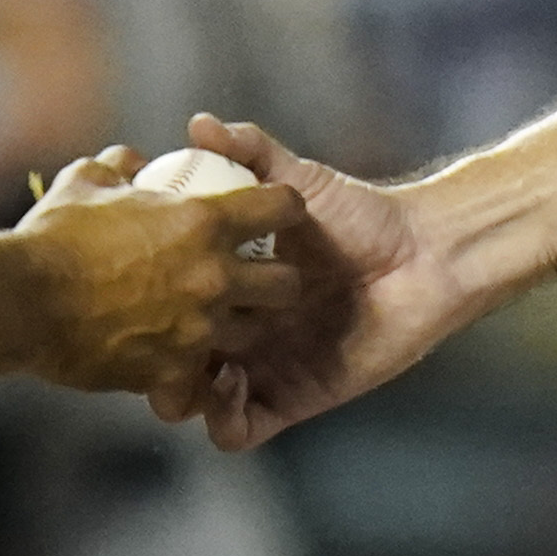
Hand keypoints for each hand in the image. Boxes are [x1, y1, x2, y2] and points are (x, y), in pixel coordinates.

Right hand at [6, 170, 309, 410]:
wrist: (18, 303)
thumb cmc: (51, 237)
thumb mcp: (87, 180)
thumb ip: (120, 165)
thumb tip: (134, 162)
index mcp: (202, 222)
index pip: (280, 205)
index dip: (282, 204)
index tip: (273, 209)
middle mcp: (214, 278)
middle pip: (286, 284)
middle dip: (280, 280)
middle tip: (254, 278)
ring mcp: (197, 331)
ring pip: (252, 335)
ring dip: (240, 328)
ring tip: (214, 323)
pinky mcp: (171, 373)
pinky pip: (204, 384)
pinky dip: (197, 378)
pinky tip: (179, 368)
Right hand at [165, 113, 474, 448]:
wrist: (424, 256)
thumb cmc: (361, 214)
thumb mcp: (295, 180)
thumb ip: (249, 151)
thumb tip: (198, 123)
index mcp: (229, 286)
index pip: (168, 308)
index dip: (146, 309)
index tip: (132, 294)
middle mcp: (240, 331)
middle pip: (173, 361)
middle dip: (156, 359)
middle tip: (153, 339)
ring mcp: (262, 369)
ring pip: (197, 402)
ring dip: (182, 394)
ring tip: (192, 365)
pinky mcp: (292, 399)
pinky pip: (241, 431)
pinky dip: (222, 422)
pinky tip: (227, 388)